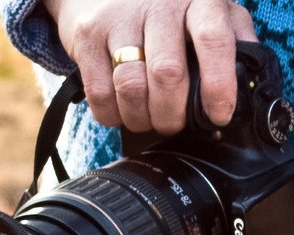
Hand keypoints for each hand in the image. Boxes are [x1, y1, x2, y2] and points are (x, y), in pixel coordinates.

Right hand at [42, 0, 258, 133]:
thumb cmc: (160, 7)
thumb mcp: (203, 10)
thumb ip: (229, 37)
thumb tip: (246, 80)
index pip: (214, 40)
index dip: (219, 84)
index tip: (219, 114)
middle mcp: (159, 4)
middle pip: (167, 74)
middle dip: (171, 114)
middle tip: (171, 123)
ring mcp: (120, 20)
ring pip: (131, 88)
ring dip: (140, 118)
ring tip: (145, 119)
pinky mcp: (88, 37)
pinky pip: (100, 93)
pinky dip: (111, 115)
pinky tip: (120, 110)